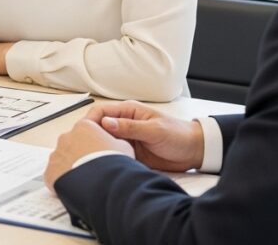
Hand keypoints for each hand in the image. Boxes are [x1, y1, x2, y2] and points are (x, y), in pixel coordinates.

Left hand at [45, 118, 133, 190]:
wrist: (103, 185)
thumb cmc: (114, 164)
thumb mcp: (124, 146)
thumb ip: (114, 140)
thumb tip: (113, 143)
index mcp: (84, 127)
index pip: (87, 130)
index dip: (95, 141)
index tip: (100, 151)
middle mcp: (66, 138)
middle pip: (73, 144)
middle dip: (81, 154)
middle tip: (94, 167)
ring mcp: (56, 155)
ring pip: (62, 159)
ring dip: (71, 166)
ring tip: (85, 179)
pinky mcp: (50, 172)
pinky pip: (55, 175)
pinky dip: (63, 180)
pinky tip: (75, 187)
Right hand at [86, 100, 204, 171]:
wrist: (194, 151)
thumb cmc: (178, 134)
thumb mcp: (154, 130)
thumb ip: (130, 126)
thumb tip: (106, 122)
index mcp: (129, 111)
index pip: (101, 112)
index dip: (90, 121)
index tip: (83, 133)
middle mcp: (124, 124)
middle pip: (99, 128)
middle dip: (91, 137)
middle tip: (85, 149)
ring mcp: (127, 139)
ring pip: (105, 142)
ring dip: (100, 149)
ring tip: (95, 159)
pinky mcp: (130, 153)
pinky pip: (115, 154)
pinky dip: (110, 159)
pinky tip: (107, 165)